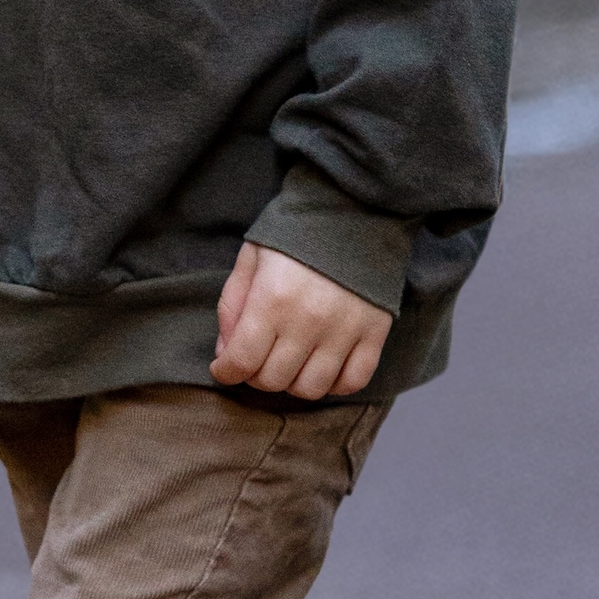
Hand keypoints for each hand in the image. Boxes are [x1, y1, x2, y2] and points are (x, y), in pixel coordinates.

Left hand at [211, 243, 390, 400]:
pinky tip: (322, 366)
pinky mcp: (374, 333)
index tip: (224, 368)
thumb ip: (232, 306)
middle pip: (273, 380)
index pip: (242, 362)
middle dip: (255, 375)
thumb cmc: (294, 235)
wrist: (352, 209)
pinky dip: (333, 384)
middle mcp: (309, 321)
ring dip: (292, 383)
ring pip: (311, 388)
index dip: (225, 372)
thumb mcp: (251, 259)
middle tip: (257, 359)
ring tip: (289, 362)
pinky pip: (353, 382)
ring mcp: (345, 330)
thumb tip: (226, 352)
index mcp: (272, 299)